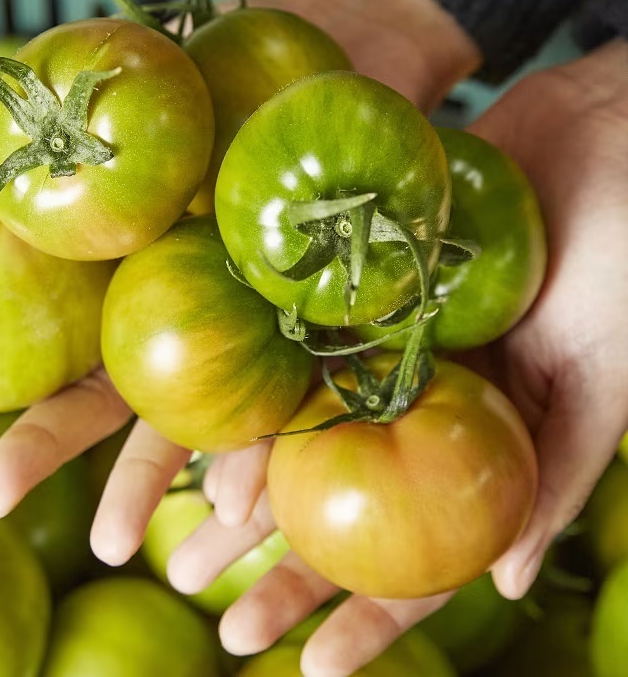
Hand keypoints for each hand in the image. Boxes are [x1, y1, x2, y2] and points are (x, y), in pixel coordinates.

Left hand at [150, 41, 627, 676]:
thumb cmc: (626, 257)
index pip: (416, 547)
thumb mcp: (603, 374)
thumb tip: (505, 579)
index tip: (310, 670)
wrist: (599, 136)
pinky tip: (191, 426)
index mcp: (477, 436)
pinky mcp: (351, 279)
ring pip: (295, 426)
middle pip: (335, 496)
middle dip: (273, 558)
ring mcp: (377, 340)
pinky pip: (288, 337)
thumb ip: (558, 471)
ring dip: (236, 482)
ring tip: (177, 535)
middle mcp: (416, 397)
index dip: (366, 614)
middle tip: (203, 600)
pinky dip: (245, 383)